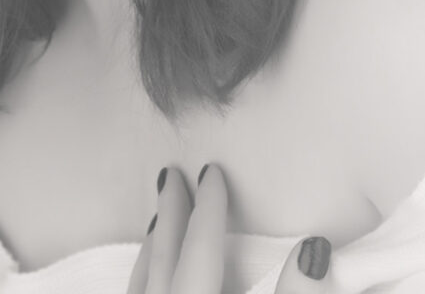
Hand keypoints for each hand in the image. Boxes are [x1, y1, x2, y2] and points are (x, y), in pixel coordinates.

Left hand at [126, 165, 333, 292]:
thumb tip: (311, 248)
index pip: (200, 251)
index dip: (209, 210)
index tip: (211, 170)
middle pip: (163, 261)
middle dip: (170, 216)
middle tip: (167, 175)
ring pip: (141, 285)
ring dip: (151, 250)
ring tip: (155, 221)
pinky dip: (142, 282)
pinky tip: (146, 282)